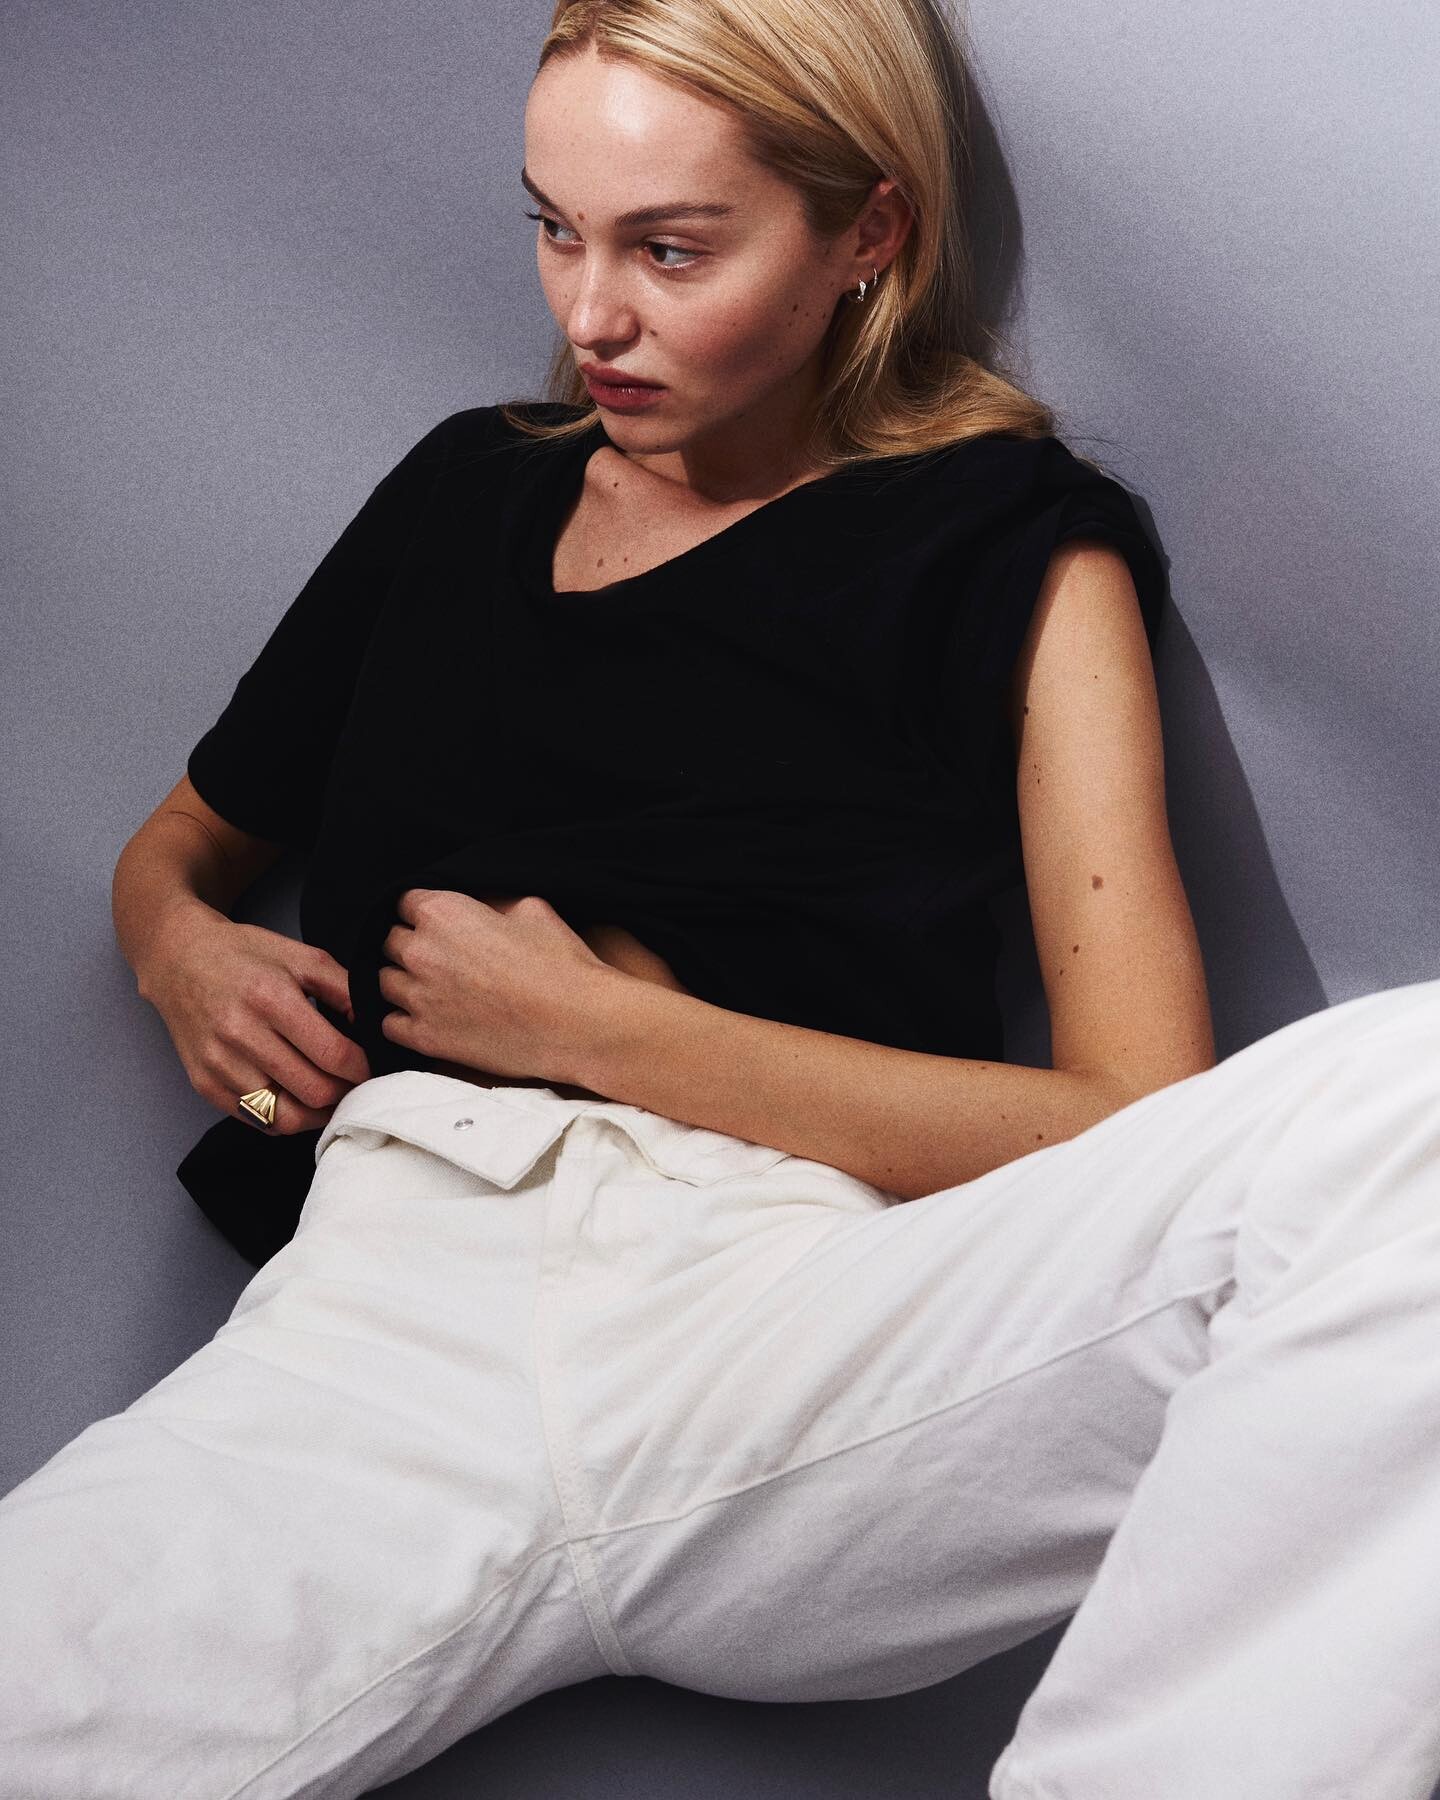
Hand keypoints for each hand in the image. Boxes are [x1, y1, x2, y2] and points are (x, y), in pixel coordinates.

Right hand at [139, 906, 371, 1133]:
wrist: (178, 958)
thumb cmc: (245, 955)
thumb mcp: (302, 956)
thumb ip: (344, 989)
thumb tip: (372, 1029)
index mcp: (270, 998)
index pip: (333, 1054)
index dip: (362, 1068)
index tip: (371, 1067)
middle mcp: (240, 1034)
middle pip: (313, 1090)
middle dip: (344, 1093)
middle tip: (355, 1084)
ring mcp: (219, 1064)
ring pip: (286, 1116)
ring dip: (317, 1113)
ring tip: (330, 1097)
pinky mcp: (204, 1083)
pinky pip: (257, 1120)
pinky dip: (285, 1118)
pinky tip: (298, 1099)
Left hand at [378, 889, 692, 1084]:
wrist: (576, 1024)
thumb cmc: (559, 963)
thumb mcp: (530, 908)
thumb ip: (488, 903)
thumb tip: (478, 907)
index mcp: (443, 912)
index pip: (405, 902)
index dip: (424, 911)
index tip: (441, 924)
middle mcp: (421, 952)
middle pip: (391, 941)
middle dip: (412, 944)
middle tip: (442, 958)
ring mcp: (418, 997)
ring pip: (385, 981)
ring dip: (405, 981)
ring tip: (435, 988)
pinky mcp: (425, 1037)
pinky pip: (389, 1023)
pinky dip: (404, 1019)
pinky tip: (430, 1017)